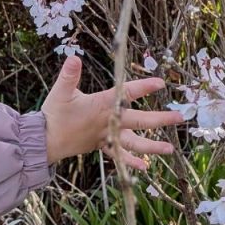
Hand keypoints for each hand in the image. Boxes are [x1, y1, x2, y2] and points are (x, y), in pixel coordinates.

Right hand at [42, 56, 183, 166]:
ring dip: (153, 146)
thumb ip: (68, 75)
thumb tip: (73, 57)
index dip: (144, 87)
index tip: (161, 83)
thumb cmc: (53, 115)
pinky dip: (131, 161)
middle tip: (180, 117)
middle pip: (139, 121)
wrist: (45, 141)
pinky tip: (145, 167)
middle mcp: (108, 123)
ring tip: (171, 149)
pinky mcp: (101, 146)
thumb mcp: (60, 92)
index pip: (126, 94)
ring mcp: (106, 137)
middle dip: (160, 119)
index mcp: (101, 106)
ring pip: (133, 143)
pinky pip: (119, 155)